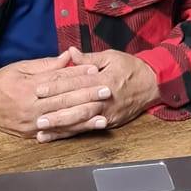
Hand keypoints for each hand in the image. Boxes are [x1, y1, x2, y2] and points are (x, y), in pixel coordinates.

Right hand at [0, 51, 108, 138]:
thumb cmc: (1, 81)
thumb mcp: (21, 67)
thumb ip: (47, 65)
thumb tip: (70, 57)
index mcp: (28, 88)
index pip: (59, 81)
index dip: (78, 76)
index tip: (95, 70)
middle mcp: (31, 108)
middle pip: (64, 101)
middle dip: (87, 96)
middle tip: (106, 90)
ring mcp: (31, 124)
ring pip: (63, 120)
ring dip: (85, 118)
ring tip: (103, 115)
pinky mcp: (31, 136)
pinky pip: (56, 133)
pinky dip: (73, 131)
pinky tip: (86, 128)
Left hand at [33, 47, 159, 141]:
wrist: (153, 84)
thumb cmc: (130, 68)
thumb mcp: (111, 56)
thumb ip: (89, 58)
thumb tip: (70, 53)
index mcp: (103, 79)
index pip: (76, 83)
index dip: (57, 86)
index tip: (40, 89)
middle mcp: (104, 99)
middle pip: (77, 106)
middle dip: (56, 113)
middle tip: (37, 117)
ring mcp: (107, 113)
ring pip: (81, 121)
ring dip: (61, 127)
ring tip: (42, 131)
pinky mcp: (109, 122)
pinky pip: (87, 129)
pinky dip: (71, 134)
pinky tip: (57, 137)